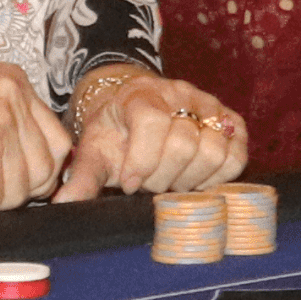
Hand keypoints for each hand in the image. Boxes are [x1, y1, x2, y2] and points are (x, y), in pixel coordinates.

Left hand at [56, 63, 247, 198]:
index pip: (153, 123)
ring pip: (214, 151)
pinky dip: (217, 176)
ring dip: (191, 179)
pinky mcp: (231, 122)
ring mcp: (210, 106)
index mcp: (141, 95)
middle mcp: (181, 94)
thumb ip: (83, 178)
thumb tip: (63, 206)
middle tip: (149, 185)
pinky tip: (193, 178)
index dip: (142, 162)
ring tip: (171, 181)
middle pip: (186, 144)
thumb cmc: (115, 132)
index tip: (128, 182)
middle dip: (163, 177)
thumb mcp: (95, 151)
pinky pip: (237, 156)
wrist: (136, 108)